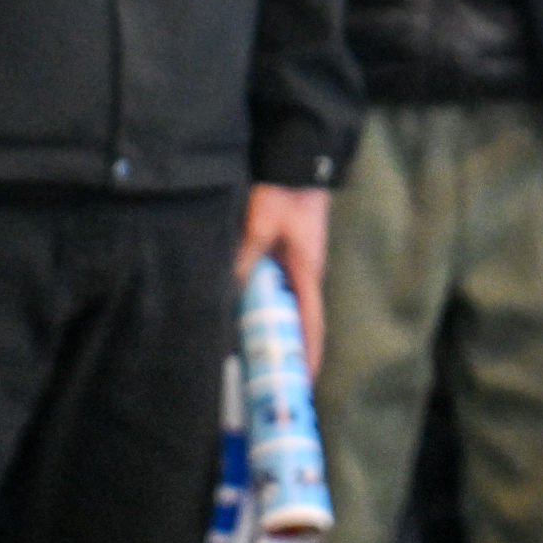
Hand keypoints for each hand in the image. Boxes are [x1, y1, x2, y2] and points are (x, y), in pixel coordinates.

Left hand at [239, 183, 330, 373]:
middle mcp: (306, 272)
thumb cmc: (284, 193)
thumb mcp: (261, 225)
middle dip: (290, 348)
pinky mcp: (288, 252)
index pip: (311, 322)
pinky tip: (247, 310)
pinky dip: (267, 304)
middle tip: (274, 376)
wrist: (296, 161)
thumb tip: (230, 287)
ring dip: (276, 327)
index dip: (309, 353)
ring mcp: (298, 263)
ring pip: (287, 303)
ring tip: (257, 352)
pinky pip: (278, 287)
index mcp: (307, 271)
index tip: (305, 380)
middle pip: (300, 319)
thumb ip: (246, 255)